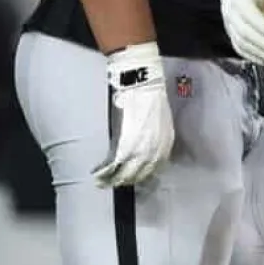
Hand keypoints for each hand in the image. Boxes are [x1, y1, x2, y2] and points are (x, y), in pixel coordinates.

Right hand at [93, 43, 173, 187]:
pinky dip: (104, 173)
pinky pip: (114, 166)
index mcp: (166, 142)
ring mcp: (141, 150)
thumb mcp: (159, 118)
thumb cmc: (149, 94)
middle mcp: (156, 151)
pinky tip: (97, 176)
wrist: (142, 82)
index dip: (143, 174)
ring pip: (126, 174)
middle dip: (128, 179)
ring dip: (113, 180)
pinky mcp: (124, 147)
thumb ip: (155, 134)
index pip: (156, 167)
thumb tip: (146, 140)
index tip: (134, 176)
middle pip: (141, 174)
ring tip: (103, 182)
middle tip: (116, 182)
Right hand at [220, 0, 263, 63]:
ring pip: (241, 42)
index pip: (244, 9)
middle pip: (242, 30)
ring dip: (258, 52)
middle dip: (259, 42)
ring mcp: (231, 24)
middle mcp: (230, 11)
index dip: (256, 22)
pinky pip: (240, 48)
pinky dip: (253, 56)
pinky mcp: (234, 34)